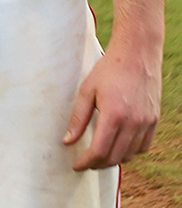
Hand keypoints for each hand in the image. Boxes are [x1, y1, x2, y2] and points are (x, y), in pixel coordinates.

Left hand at [64, 43, 160, 169]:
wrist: (137, 55)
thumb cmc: (108, 70)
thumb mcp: (86, 91)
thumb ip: (78, 119)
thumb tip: (67, 141)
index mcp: (113, 115)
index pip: (100, 151)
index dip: (87, 162)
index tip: (76, 165)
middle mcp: (133, 122)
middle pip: (116, 157)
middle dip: (98, 164)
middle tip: (86, 162)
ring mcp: (146, 123)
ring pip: (130, 154)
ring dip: (114, 159)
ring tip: (100, 155)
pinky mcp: (154, 120)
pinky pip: (144, 146)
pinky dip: (131, 151)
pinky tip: (119, 146)